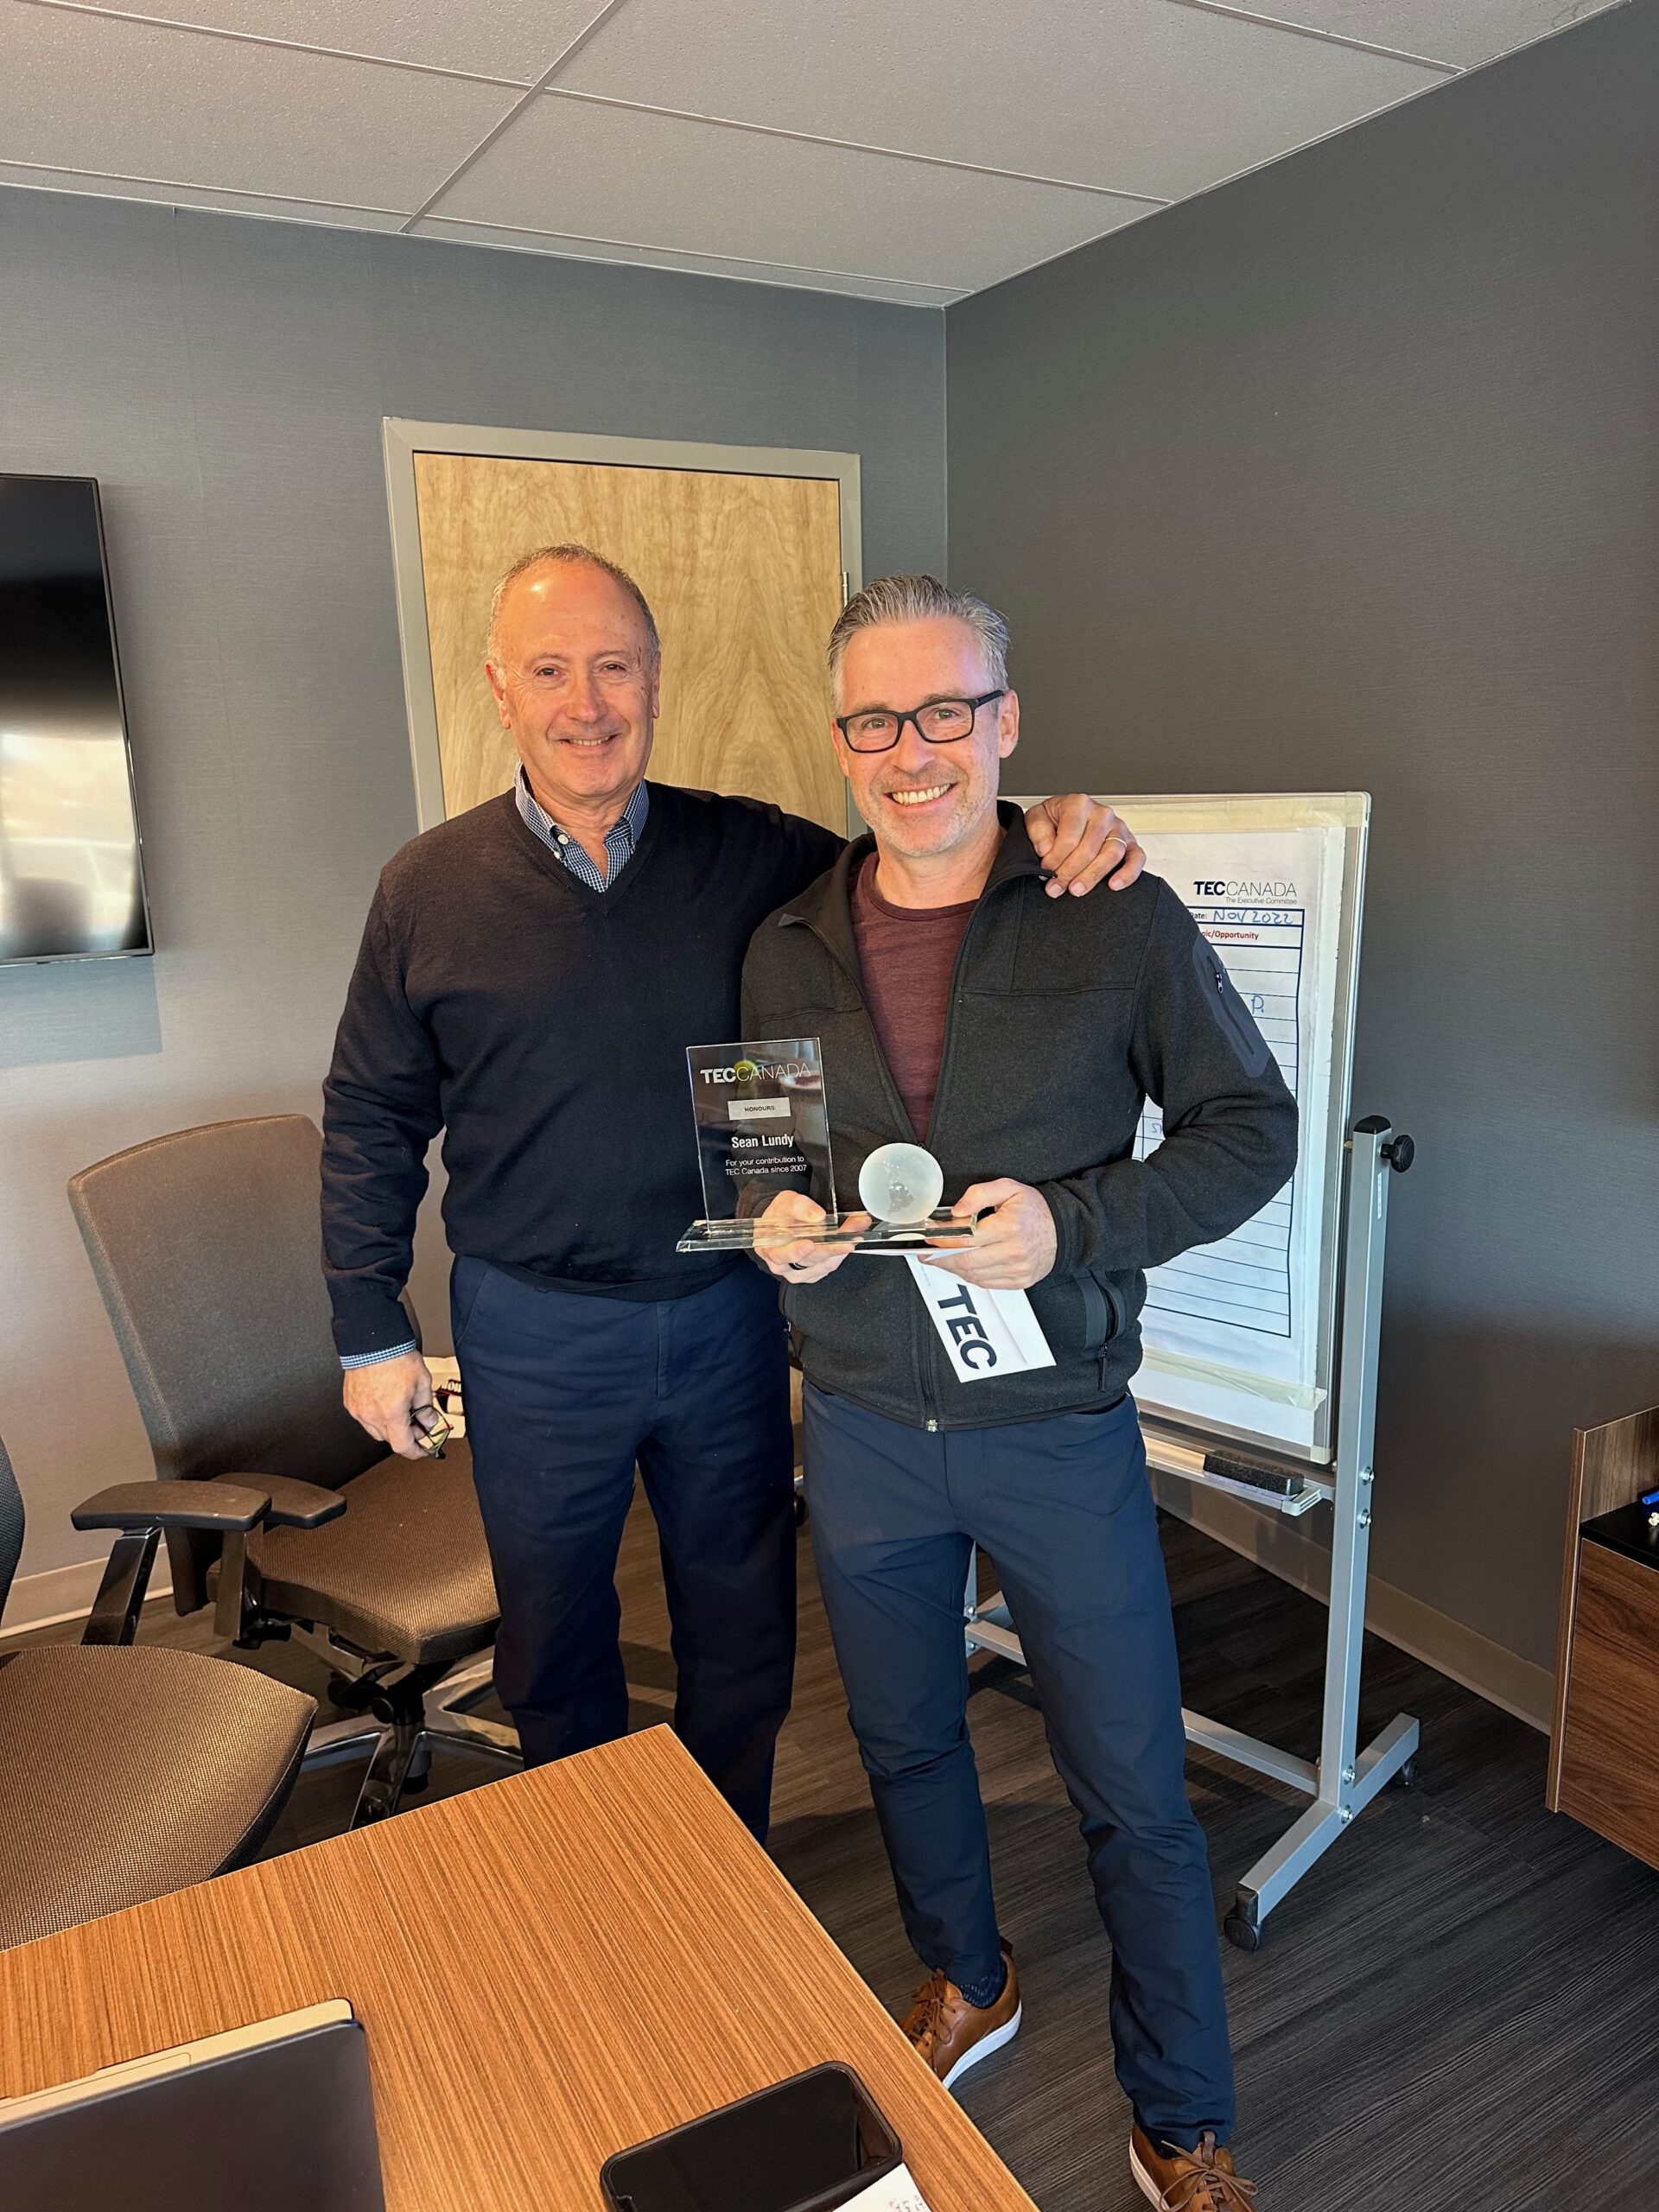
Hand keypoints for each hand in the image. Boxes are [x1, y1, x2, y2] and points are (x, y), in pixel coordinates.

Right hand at [343, 1351, 436, 1459]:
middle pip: (390, 1439)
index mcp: (391, 1413)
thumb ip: (426, 1407)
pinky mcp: (350, 1402)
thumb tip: (428, 1420)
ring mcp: (358, 1410)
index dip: (415, 1451)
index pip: (403, 1446)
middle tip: (416, 1421)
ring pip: (376, 1430)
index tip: (422, 1449)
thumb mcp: (422, 1382)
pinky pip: (364, 1418)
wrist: (374, 1342)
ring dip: (390, 1426)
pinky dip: (376, 1416)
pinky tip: (385, 1402)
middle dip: (405, 1434)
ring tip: (400, 1408)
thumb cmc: (395, 1357)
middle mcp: (371, 1415)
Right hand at [753, 1190, 869, 1282]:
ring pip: (823, 1264)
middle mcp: (784, 1265)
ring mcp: (799, 1271)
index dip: (796, 1251)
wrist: (782, 1225)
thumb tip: (817, 1215)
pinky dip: (841, 1253)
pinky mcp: (813, 1273)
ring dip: (842, 1248)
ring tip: (855, 1232)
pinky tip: (849, 1241)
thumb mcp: (786, 1202)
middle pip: (809, 1260)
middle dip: (831, 1246)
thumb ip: (800, 1206)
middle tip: (847, 1237)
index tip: (809, 1244)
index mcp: (770, 1248)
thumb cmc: (781, 1215)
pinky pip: (829, 1266)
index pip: (782, 1255)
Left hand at [920, 1179, 1057, 1290]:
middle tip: (927, 1252)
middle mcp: (1014, 1252)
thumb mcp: (1008, 1188)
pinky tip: (963, 1265)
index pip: (965, 1238)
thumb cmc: (1034, 1209)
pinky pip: (985, 1283)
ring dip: (953, 1268)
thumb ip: (979, 1194)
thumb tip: (957, 1211)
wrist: (1064, 1229)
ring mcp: (1017, 1270)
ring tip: (942, 1258)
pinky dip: (970, 1275)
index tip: (930, 1236)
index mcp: (1010, 1227)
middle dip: (941, 1257)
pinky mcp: (1018, 1281)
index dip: (943, 1239)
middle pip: (966, 1261)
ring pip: (973, 1275)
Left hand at [1024, 795, 1145, 897]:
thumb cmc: (1054, 820)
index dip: (1055, 858)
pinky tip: (1114, 885)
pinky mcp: (1130, 843)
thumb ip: (1038, 831)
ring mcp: (1119, 828)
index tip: (1045, 870)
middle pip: (1089, 848)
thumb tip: (1047, 850)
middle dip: (1070, 872)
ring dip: (1092, 876)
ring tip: (1076, 889)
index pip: (1069, 837)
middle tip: (1056, 887)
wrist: (1066, 820)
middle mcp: (1102, 814)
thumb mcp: (1036, 818)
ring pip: (1112, 854)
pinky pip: (1137, 858)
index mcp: (1079, 804)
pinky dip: (1128, 873)